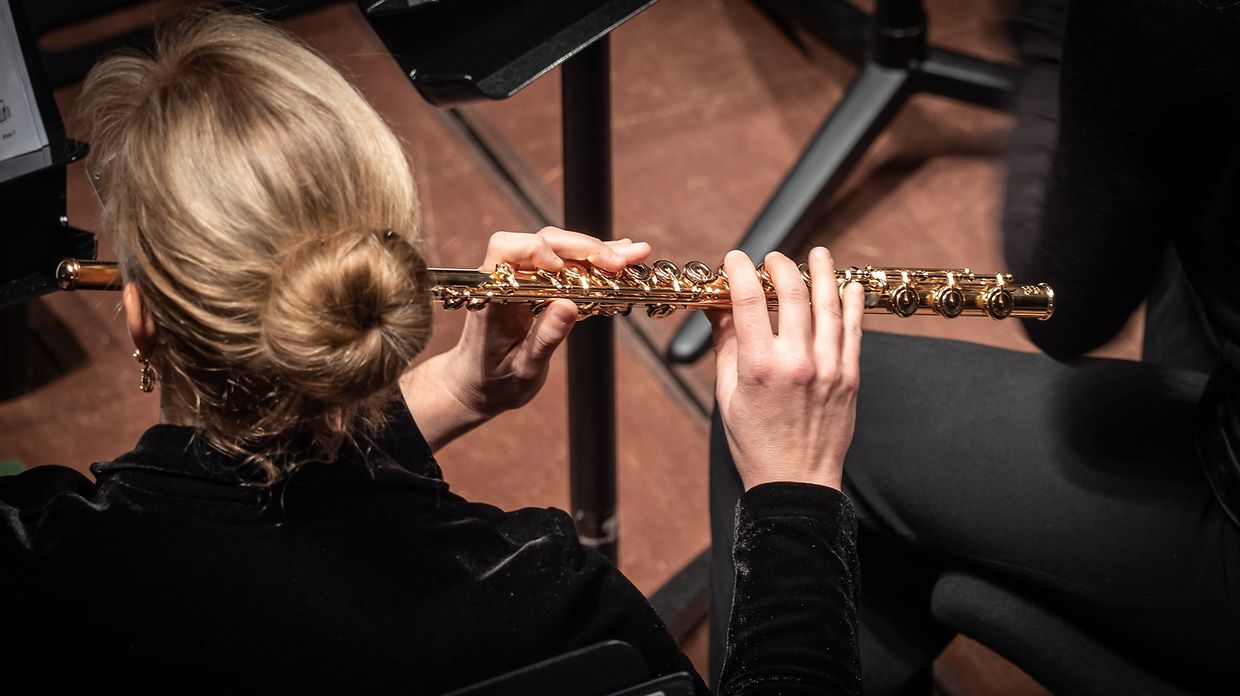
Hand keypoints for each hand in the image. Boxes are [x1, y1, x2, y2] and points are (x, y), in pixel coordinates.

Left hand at [403, 227, 650, 449]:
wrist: (480, 387)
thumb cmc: (493, 381)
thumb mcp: (522, 368)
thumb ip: (544, 338)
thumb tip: (569, 306)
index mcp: (492, 294)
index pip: (507, 249)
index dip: (536, 249)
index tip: (564, 266)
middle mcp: (507, 278)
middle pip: (544, 242)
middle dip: (584, 248)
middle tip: (620, 262)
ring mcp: (526, 278)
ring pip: (562, 250)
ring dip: (598, 252)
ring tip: (635, 254)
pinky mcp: (542, 285)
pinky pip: (570, 266)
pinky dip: (596, 263)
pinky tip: (623, 259)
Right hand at [708, 248, 863, 490]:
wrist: (796, 482)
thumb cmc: (755, 444)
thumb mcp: (728, 395)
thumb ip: (726, 346)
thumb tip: (717, 309)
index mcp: (759, 366)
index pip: (750, 300)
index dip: (741, 271)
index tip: (736, 260)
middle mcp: (797, 362)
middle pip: (793, 293)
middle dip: (781, 267)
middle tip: (772, 259)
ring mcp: (828, 368)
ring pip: (829, 306)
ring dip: (822, 274)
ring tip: (818, 253)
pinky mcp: (849, 377)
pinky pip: (853, 331)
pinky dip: (852, 304)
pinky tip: (848, 286)